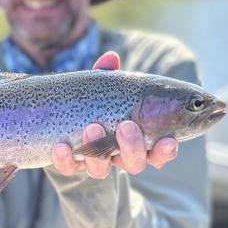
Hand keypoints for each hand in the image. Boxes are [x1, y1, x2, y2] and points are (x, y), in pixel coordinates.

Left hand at [50, 51, 178, 178]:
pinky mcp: (70, 165)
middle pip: (134, 164)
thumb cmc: (94, 104)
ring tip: (91, 128)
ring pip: (101, 170)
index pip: (158, 152)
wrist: (60, 120)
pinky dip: (65, 159)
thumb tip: (111, 57)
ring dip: (98, 152)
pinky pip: (68, 168)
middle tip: (126, 126)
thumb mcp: (103, 90)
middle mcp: (118, 156)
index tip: (168, 140)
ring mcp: (93, 162)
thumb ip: (108, 77)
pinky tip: (60, 146)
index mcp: (136, 140)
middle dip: (133, 147)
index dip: (165, 150)